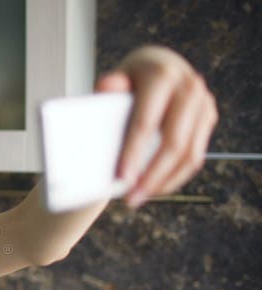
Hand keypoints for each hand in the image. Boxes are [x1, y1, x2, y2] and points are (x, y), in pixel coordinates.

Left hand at [95, 45, 217, 207]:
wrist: (160, 65)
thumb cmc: (130, 78)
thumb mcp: (117, 77)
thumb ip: (109, 85)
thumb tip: (107, 88)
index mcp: (161, 76)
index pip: (146, 122)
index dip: (134, 153)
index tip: (121, 179)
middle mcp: (188, 87)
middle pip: (173, 143)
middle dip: (151, 175)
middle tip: (130, 199)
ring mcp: (203, 103)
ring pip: (188, 155)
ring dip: (163, 182)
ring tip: (138, 198)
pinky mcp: (208, 118)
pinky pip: (195, 156)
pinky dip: (174, 177)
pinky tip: (154, 188)